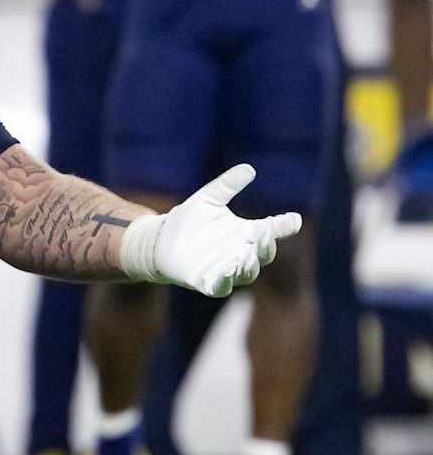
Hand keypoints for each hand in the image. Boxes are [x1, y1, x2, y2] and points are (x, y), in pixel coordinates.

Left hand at [119, 164, 302, 296]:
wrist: (160, 241)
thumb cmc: (189, 220)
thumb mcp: (209, 198)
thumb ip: (228, 185)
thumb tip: (249, 168)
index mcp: (246, 233)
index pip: (273, 230)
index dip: (285, 226)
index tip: (294, 219)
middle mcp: (241, 253)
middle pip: (263, 254)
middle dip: (265, 245)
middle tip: (264, 234)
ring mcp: (226, 270)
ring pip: (247, 272)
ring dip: (249, 265)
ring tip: (247, 254)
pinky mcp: (207, 282)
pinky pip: (220, 286)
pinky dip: (225, 280)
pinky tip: (227, 271)